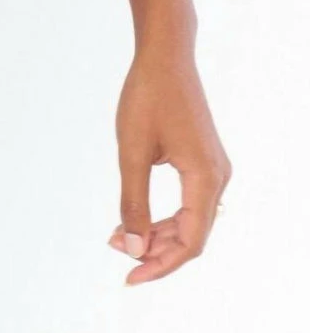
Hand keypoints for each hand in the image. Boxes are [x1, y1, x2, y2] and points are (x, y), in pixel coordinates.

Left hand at [109, 49, 230, 284]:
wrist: (165, 55)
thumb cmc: (147, 96)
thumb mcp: (131, 150)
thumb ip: (132, 201)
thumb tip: (131, 247)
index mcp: (205, 178)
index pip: (190, 242)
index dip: (160, 265)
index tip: (129, 277)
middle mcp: (218, 178)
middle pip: (192, 235)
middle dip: (155, 250)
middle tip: (115, 251)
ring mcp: (214, 169)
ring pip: (191, 220)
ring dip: (158, 233)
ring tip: (119, 235)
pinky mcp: (204, 160)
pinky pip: (190, 202)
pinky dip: (165, 215)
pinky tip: (138, 217)